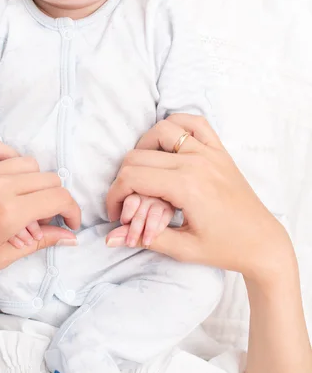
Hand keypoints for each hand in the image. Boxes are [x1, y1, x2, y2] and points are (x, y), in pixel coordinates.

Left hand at [0, 138, 80, 302]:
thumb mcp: (3, 256)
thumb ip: (41, 242)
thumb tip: (70, 237)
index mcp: (9, 214)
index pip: (58, 197)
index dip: (71, 210)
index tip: (68, 221)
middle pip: (47, 178)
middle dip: (53, 198)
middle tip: (43, 215)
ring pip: (26, 162)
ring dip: (32, 180)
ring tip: (21, 198)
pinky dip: (8, 157)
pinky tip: (5, 174)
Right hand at [105, 114, 292, 284]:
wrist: (262, 243)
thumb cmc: (225, 249)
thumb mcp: (183, 249)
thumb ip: (143, 239)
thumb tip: (109, 239)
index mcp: (186, 187)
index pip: (132, 177)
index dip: (114, 195)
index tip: (115, 213)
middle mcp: (196, 163)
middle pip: (139, 155)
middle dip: (123, 178)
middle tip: (126, 200)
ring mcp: (210, 152)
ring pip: (162, 130)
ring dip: (144, 147)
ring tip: (143, 171)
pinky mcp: (220, 151)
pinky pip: (195, 123)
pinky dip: (176, 125)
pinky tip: (168, 143)